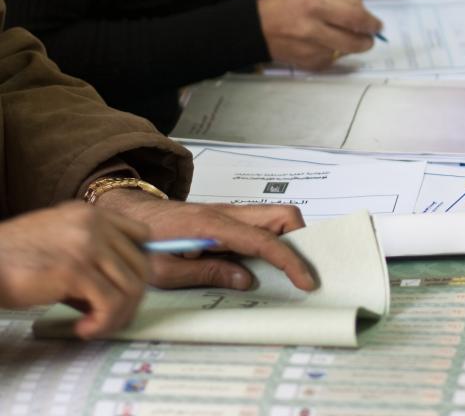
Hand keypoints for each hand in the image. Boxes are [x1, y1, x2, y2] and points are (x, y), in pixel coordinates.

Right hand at [0, 202, 149, 338]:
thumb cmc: (14, 260)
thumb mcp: (61, 245)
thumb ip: (93, 259)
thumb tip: (120, 295)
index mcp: (92, 214)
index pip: (141, 234)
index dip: (139, 263)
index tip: (126, 287)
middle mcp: (95, 223)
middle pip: (141, 263)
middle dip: (132, 297)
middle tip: (112, 318)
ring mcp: (89, 244)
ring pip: (131, 285)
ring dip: (118, 315)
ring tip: (95, 327)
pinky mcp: (77, 269)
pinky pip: (111, 302)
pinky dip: (103, 322)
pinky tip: (83, 329)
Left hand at [95, 190, 315, 291]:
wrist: (128, 214)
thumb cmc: (143, 242)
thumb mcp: (166, 270)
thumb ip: (208, 273)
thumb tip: (246, 280)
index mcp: (214, 226)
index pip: (264, 241)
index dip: (289, 261)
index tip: (305, 281)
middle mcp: (228, 213)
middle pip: (282, 214)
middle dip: (300, 240)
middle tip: (300, 271)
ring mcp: (230, 212)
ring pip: (274, 217)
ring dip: (287, 240)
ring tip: (286, 271)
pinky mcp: (227, 218)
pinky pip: (260, 224)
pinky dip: (271, 241)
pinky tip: (262, 264)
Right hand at [257, 0, 381, 68]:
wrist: (255, 30)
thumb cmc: (283, 8)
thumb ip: (337, 3)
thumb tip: (363, 13)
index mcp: (314, 6)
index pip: (355, 17)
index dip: (371, 22)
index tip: (377, 25)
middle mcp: (314, 30)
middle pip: (356, 41)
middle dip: (368, 39)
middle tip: (369, 36)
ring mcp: (312, 50)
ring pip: (347, 51)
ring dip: (352, 45)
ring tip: (344, 37)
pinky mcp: (310, 64)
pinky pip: (334, 60)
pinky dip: (335, 52)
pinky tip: (324, 45)